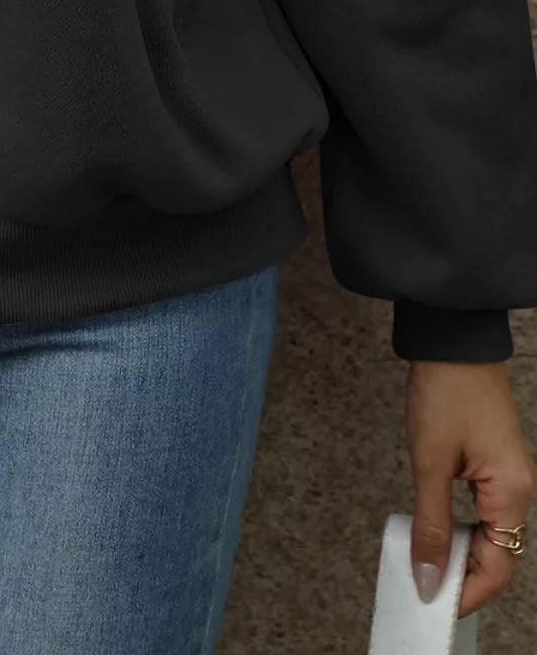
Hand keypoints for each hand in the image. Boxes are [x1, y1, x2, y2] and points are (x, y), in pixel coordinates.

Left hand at [405, 359, 533, 618]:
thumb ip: (431, 524)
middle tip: (427, 587)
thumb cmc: (445, 394)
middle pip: (499, 553)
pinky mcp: (493, 461)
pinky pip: (483, 510)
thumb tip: (430, 576)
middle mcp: (519, 489)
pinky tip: (436, 530)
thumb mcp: (430, 462)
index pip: (501, 565)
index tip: (437, 605)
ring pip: (491, 533)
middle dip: (466, 576)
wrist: (451, 341)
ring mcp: (508, 474)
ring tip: (428, 564)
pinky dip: (462, 526)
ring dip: (462, 552)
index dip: (470, 592)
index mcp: (512, 493)